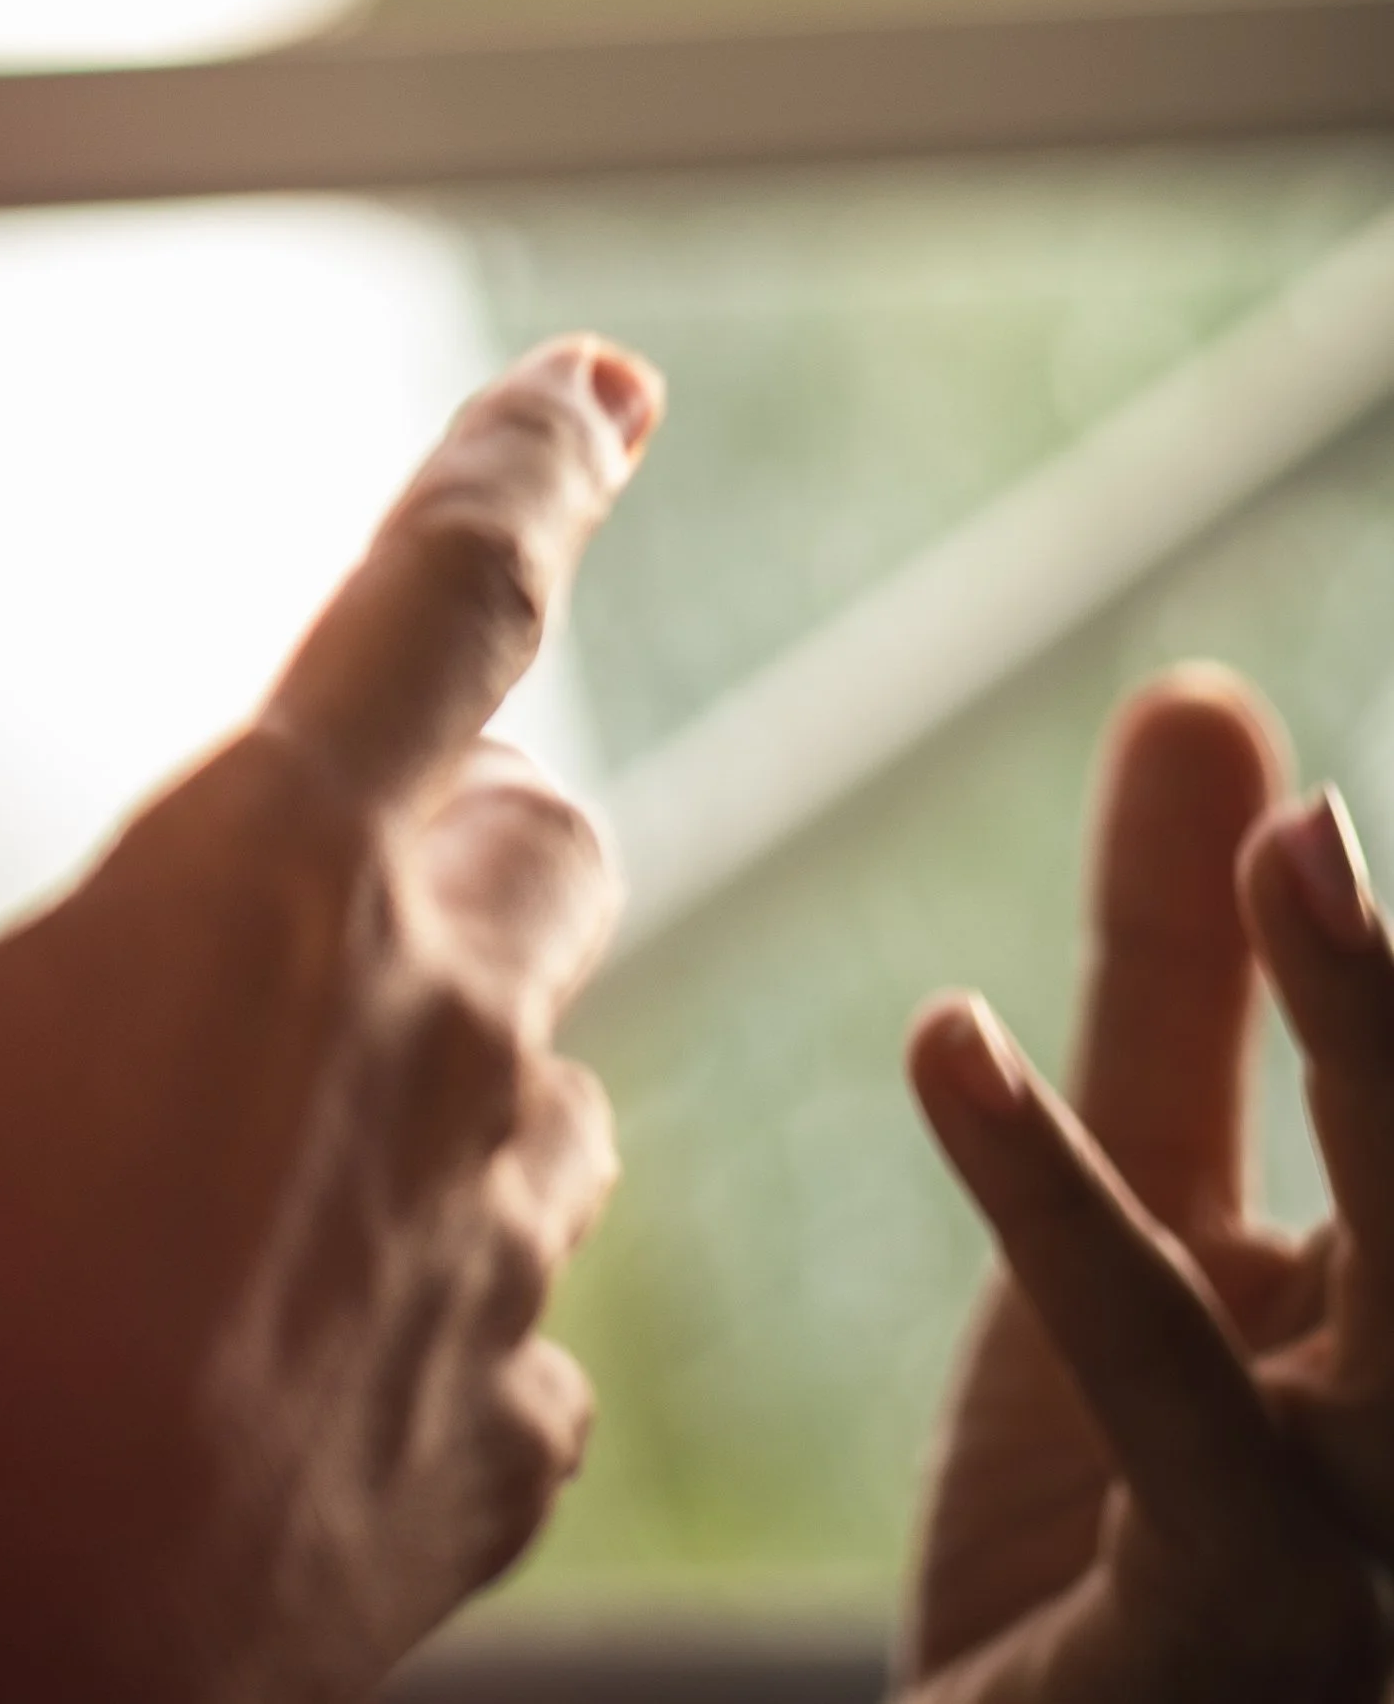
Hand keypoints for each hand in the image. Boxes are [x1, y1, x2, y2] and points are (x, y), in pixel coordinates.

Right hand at [0, 334, 657, 1703]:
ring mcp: (490, 1265)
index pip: (457, 592)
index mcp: (273, 893)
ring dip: (456, 1051)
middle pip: (540, 833)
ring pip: (550, 1072)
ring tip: (275, 1119)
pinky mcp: (495, 1457)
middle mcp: (435, 1048)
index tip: (612, 384)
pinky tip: (293, 1331)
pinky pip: (519, 1314)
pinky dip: (438, 1284)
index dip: (535, 456)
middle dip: (457, 812)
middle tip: (327, 856)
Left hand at [901, 670, 1393, 1700]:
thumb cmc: (1120, 1518)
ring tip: (1300, 847)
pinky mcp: (1245, 1640)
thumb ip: (1191, 977)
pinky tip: (956, 1042)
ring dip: (1381, 1059)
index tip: (1343, 809)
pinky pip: (1188, 1423)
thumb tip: (1210, 698)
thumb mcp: (1151, 1206)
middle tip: (1347, 808)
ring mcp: (1383, 1565)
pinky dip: (1073, 1217)